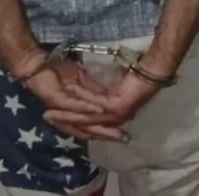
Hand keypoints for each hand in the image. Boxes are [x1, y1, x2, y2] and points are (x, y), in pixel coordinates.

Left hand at [21, 58, 124, 141]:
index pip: (91, 125)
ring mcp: (62, 109)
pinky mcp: (56, 100)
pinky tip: (100, 108)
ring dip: (99, 124)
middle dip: (106, 133)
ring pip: (82, 120)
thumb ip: (93, 90)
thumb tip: (109, 96)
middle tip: (123, 138)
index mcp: (74, 111)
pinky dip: (87, 107)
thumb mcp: (81, 80)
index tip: (125, 133)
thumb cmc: (58, 71)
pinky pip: (74, 105)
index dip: (107, 130)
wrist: (37, 64)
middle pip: (88, 129)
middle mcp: (68, 114)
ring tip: (115, 127)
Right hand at [42, 68, 161, 141]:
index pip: (86, 125)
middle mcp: (113, 120)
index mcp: (111, 117)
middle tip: (46, 116)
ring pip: (86, 118)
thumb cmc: (133, 76)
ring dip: (68, 114)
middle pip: (83, 125)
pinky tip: (70, 93)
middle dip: (63, 120)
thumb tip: (79, 96)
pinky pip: (95, 105)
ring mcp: (115, 115)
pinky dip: (82, 99)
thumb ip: (95, 94)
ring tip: (52, 110)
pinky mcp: (117, 107)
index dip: (68, 122)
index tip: (50, 116)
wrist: (152, 72)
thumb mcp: (109, 88)